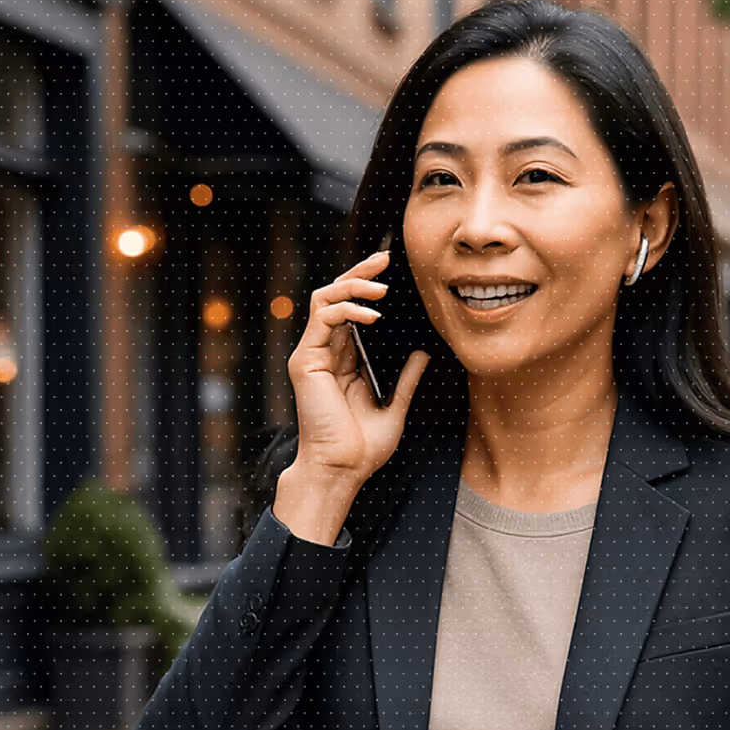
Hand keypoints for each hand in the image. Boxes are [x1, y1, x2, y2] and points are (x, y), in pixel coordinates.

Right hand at [287, 249, 429, 482]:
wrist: (342, 470)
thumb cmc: (363, 449)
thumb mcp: (395, 408)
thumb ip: (406, 381)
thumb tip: (424, 354)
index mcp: (344, 362)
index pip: (352, 311)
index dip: (367, 289)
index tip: (392, 272)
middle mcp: (325, 353)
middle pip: (335, 296)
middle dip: (359, 273)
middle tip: (386, 258)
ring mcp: (313, 355)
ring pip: (324, 298)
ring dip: (353, 285)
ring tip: (381, 288)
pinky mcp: (306, 361)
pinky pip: (323, 317)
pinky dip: (348, 309)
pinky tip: (372, 316)